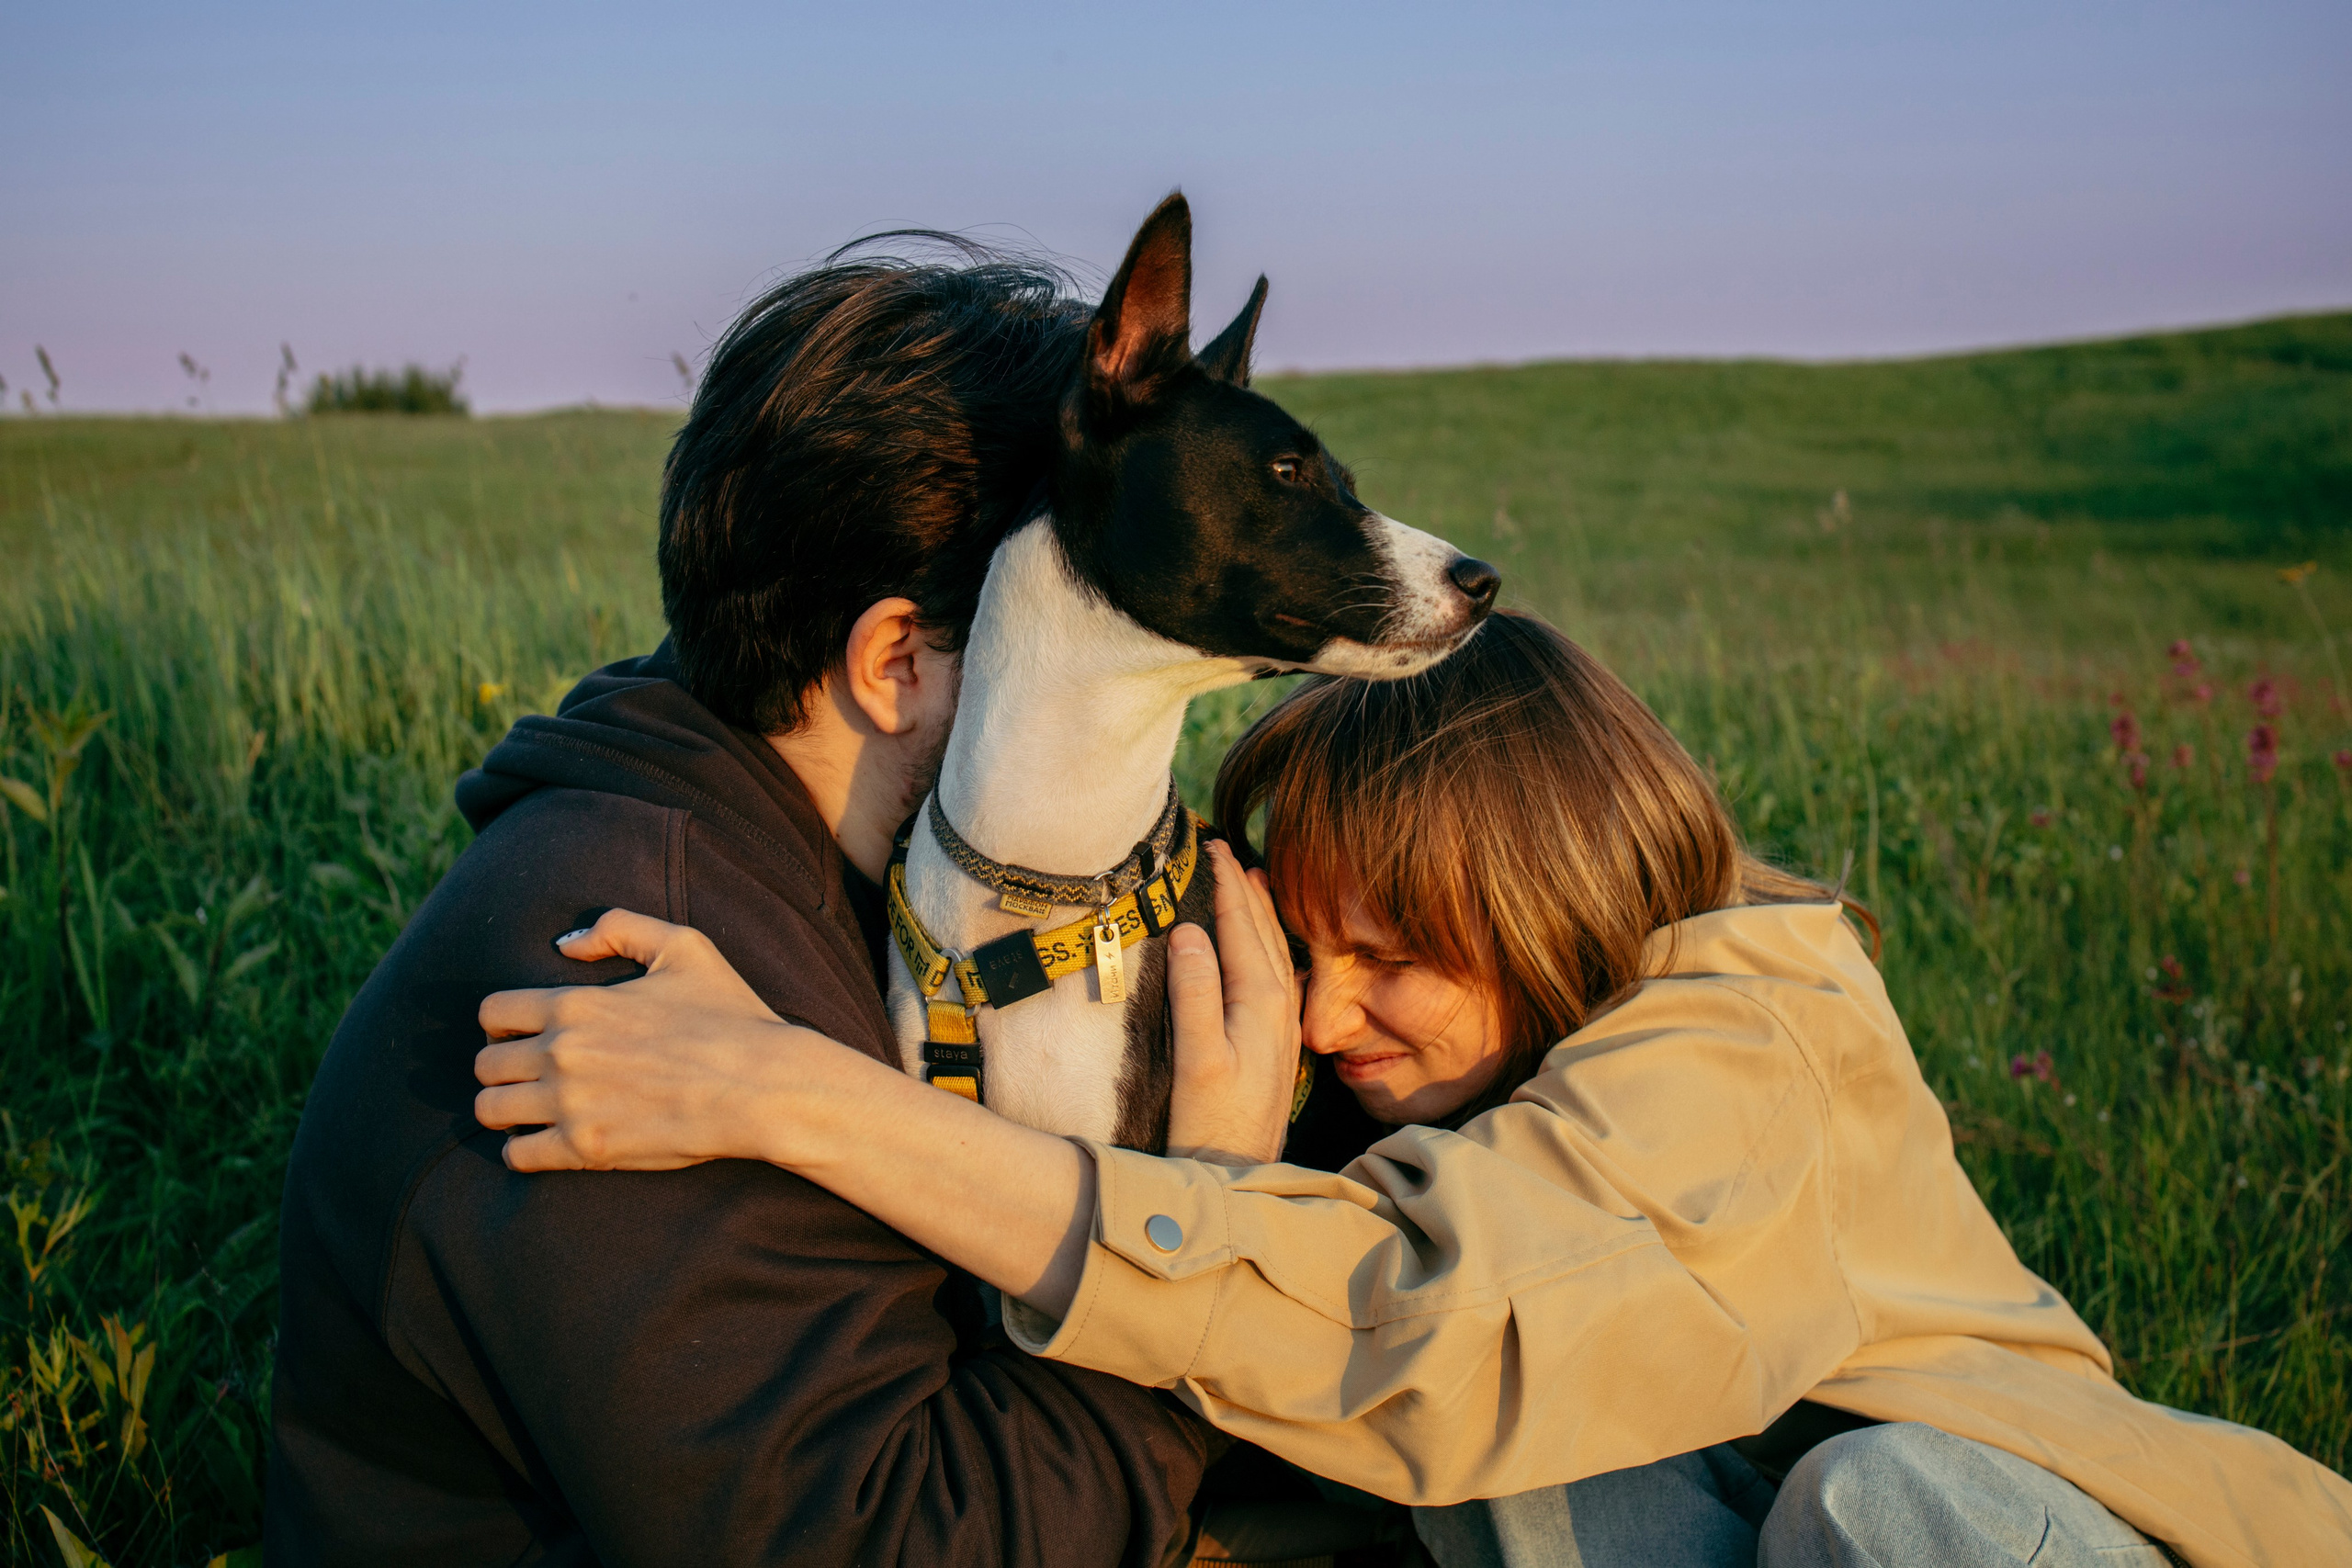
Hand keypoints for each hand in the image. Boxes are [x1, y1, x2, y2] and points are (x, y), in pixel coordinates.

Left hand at [475, 909, 828, 1171]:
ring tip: (531, 1111)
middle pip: (485, 1064)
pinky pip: (519, 1155)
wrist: (762, 1086)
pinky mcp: (587, 1148)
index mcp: (575, 1004)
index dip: (502, 1023)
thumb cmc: (729, 1016)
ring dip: (505, 1110)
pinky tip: (546, 1142)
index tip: (522, 1034)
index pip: (493, 1012)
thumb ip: (619, 928)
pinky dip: (523, 1151)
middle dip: (502, 1068)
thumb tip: (567, 945)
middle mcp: (561, 1053)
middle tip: (528, 1075)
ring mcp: (570, 1104)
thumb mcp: (684, 947)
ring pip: (490, 1111)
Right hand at [1165, 840, 1303, 1166]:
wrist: (1236, 1179)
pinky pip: (1277, 975)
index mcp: (1261, 1004)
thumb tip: (1188, 931)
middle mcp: (1280, 1010)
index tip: (1213, 846)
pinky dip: (1267, 947)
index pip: (1245, 928)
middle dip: (1247, 889)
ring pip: (1276, 953)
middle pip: (1266, 933)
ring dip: (1261, 914)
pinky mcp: (1275, 1046)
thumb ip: (1195, 993)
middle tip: (1227, 849)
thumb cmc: (1211, 1125)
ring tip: (1251, 880)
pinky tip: (1262, 947)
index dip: (1228, 885)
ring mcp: (1281, 1028)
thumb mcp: (1197, 1060)